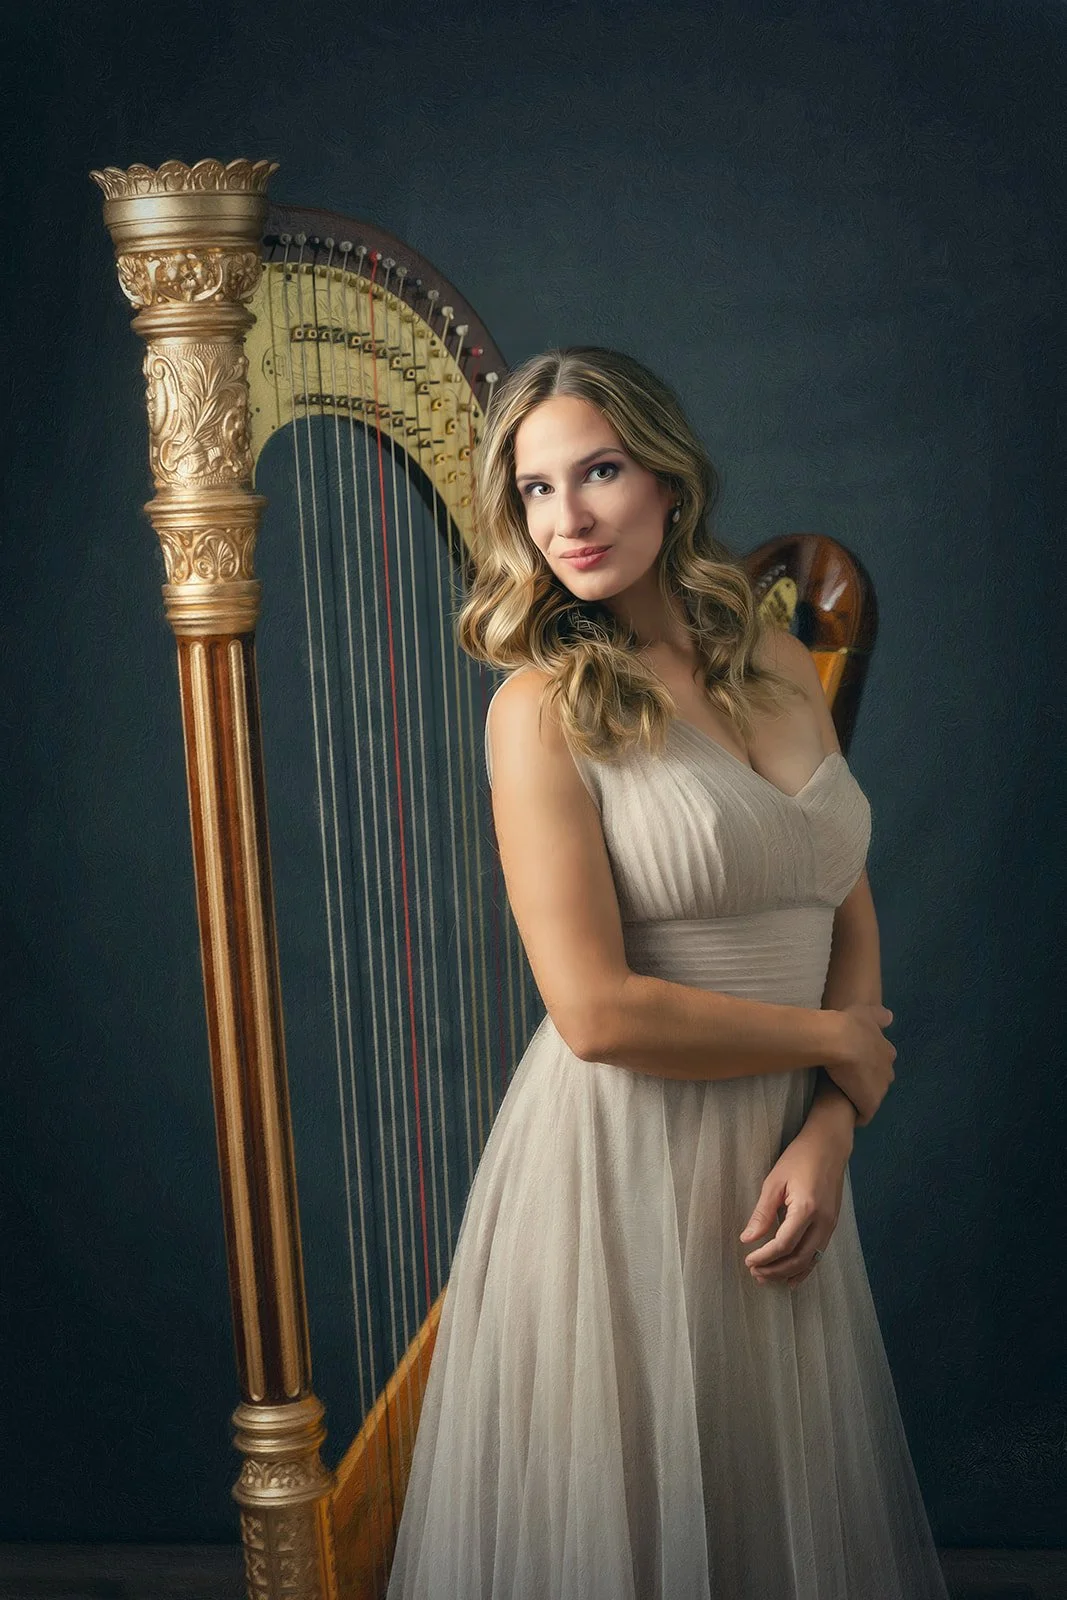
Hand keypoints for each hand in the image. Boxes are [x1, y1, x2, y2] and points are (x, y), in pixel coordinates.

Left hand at [738, 1120, 850, 1289]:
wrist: (829, 1146)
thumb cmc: (799, 1158)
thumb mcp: (774, 1182)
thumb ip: (762, 1213)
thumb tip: (747, 1239)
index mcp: (806, 1209)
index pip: (784, 1244)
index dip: (765, 1256)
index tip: (748, 1260)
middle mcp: (823, 1222)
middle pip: (798, 1258)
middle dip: (775, 1269)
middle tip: (755, 1273)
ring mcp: (830, 1225)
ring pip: (810, 1260)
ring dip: (788, 1272)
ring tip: (767, 1277)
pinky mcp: (832, 1225)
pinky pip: (819, 1254)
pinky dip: (805, 1268)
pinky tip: (792, 1278)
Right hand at [823, 1003, 895, 1126]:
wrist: (839, 1042)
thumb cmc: (850, 1025)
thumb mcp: (866, 1013)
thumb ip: (879, 1016)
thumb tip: (890, 1017)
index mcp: (887, 1052)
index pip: (881, 1064)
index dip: (868, 1066)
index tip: (854, 1066)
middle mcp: (888, 1072)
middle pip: (879, 1082)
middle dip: (867, 1083)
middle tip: (847, 1080)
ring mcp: (880, 1090)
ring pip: (872, 1098)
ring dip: (860, 1098)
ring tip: (842, 1096)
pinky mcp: (869, 1104)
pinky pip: (864, 1115)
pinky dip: (856, 1115)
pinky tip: (844, 1112)